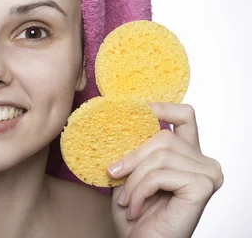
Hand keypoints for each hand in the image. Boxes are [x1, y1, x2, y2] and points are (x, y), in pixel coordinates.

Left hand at [108, 102, 222, 237]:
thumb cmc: (136, 213)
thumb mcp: (129, 172)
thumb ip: (132, 147)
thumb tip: (119, 118)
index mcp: (188, 154)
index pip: (184, 115)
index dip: (162, 107)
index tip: (136, 109)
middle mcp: (204, 161)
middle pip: (163, 136)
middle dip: (132, 157)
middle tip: (113, 174)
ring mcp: (208, 174)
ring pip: (160, 156)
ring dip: (133, 179)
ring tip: (126, 200)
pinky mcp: (203, 186)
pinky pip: (161, 175)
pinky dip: (140, 191)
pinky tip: (135, 208)